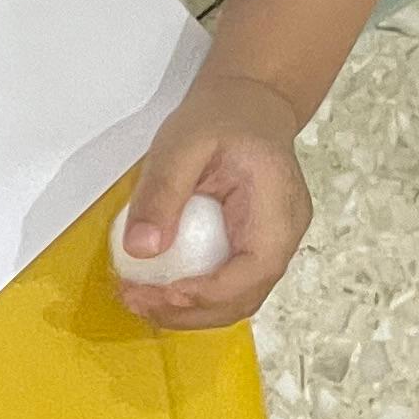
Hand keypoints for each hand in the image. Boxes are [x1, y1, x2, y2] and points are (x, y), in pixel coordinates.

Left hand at [116, 62, 309, 326]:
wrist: (248, 106)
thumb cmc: (221, 118)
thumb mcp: (181, 144)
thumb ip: (161, 193)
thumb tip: (139, 250)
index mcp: (279, 208)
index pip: (254, 270)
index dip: (209, 294)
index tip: (161, 293)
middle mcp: (284, 235)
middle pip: (245, 297)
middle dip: (188, 312)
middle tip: (135, 301)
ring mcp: (271, 245)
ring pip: (235, 300)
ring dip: (186, 312)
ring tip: (137, 298)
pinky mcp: (251, 249)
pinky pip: (225, 285)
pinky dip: (190, 296)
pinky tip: (153, 287)